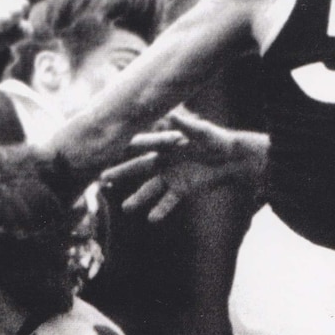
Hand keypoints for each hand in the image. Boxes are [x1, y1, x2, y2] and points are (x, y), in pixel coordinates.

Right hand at [100, 107, 262, 221]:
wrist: (232, 159)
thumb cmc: (217, 140)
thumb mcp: (203, 133)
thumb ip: (187, 126)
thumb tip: (173, 115)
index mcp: (166, 144)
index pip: (144, 145)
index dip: (128, 148)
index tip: (111, 150)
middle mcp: (165, 160)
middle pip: (139, 168)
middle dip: (121, 173)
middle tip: (102, 178)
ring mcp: (171, 176)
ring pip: (150, 189)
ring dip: (138, 198)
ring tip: (125, 208)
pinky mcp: (181, 190)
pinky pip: (168, 201)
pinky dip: (161, 210)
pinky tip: (151, 219)